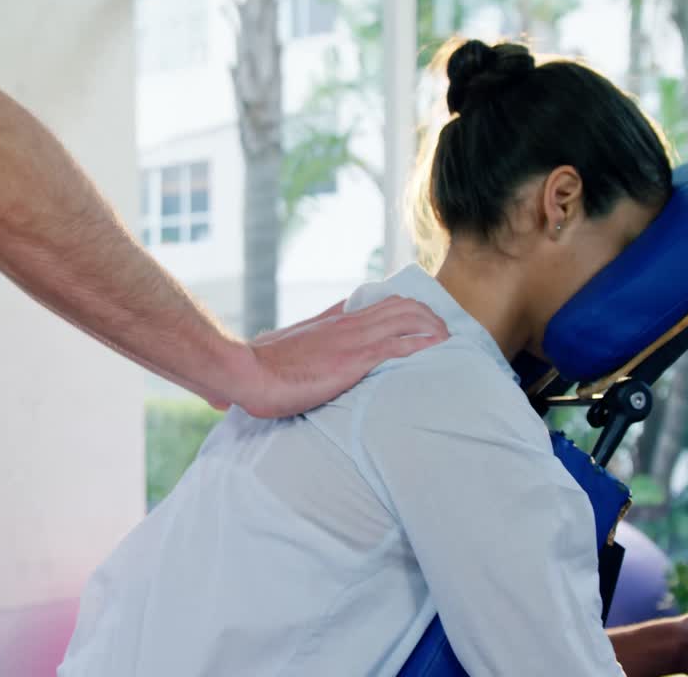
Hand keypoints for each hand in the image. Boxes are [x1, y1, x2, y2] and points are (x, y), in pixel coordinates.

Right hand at [214, 296, 448, 416]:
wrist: (248, 372)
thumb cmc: (254, 371)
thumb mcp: (273, 354)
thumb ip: (276, 357)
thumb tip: (239, 384)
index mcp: (328, 322)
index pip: (370, 303)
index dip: (397, 307)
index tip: (414, 316)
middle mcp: (344, 323)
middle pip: (396, 305)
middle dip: (424, 313)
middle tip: (440, 328)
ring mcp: (351, 338)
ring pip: (405, 318)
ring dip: (431, 325)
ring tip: (447, 337)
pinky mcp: (355, 359)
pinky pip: (400, 345)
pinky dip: (424, 344)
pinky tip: (439, 347)